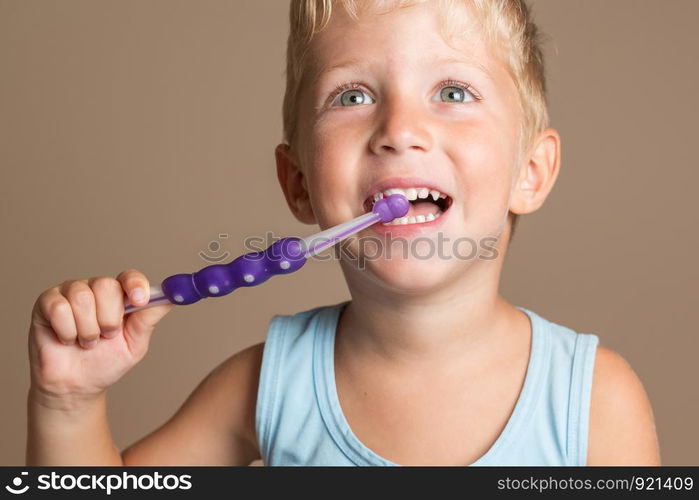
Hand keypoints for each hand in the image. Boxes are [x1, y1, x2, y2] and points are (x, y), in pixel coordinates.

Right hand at [28, 269, 173, 403]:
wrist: (76, 386)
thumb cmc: (106, 363)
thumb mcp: (135, 342)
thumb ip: (150, 317)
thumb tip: (173, 297)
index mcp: (119, 296)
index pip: (129, 277)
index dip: (135, 285)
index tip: (140, 300)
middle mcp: (95, 289)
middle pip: (106, 285)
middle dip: (109, 318)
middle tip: (106, 336)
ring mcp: (70, 293)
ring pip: (82, 297)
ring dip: (88, 329)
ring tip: (86, 342)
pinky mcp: (46, 303)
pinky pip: (59, 307)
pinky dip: (67, 330)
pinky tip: (67, 339)